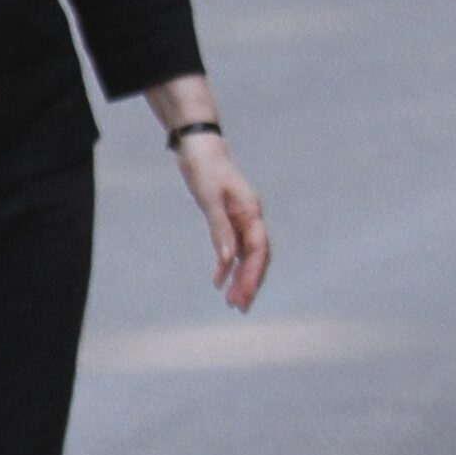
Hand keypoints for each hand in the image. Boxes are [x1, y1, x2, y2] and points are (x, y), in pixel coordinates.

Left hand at [176, 133, 268, 312]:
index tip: (245, 295)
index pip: (258, 249)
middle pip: (256, 256)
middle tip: (240, 307)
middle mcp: (249, 217)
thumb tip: (227, 259)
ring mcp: (240, 218)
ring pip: (245, 255)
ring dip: (240, 278)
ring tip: (232, 302)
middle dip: (250, 282)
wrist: (197, 146)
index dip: (253, 274)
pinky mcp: (227, 218)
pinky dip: (227, 265)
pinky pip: (232, 247)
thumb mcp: (209, 198)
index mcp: (250, 211)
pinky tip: (219, 281)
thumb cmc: (204, 167)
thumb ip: (219, 228)